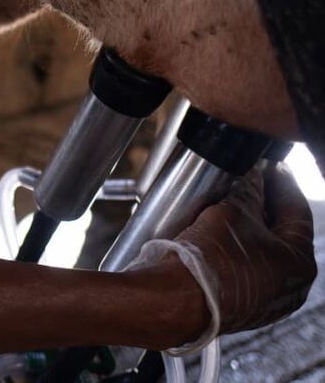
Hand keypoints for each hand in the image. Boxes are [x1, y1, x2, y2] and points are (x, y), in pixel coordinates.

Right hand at [138, 163, 315, 351]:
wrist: (175, 298)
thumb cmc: (210, 262)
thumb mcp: (232, 210)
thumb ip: (248, 190)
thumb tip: (252, 177)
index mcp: (300, 263)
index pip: (298, 211)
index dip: (282, 183)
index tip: (271, 168)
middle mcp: (289, 287)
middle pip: (280, 233)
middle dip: (263, 206)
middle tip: (248, 183)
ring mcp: (265, 301)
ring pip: (260, 253)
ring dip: (247, 228)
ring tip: (227, 206)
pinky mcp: (239, 307)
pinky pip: (242, 270)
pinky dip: (234, 250)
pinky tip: (216, 235)